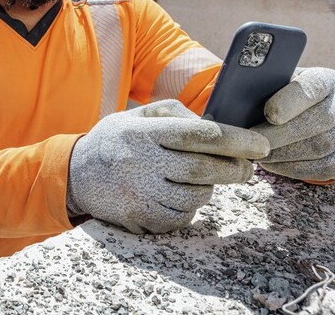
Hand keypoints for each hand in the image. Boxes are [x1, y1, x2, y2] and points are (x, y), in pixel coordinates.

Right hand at [67, 99, 269, 233]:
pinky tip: (184, 197)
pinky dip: (190, 209)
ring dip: (210, 190)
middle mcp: (140, 162)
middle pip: (201, 170)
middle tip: (248, 168)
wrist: (74, 173)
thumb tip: (215, 125)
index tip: (260, 146)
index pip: (199, 135)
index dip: (236, 140)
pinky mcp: (137, 218)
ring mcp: (138, 194)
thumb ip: (177, 114)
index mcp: (144, 132)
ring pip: (194, 198)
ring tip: (208, 180)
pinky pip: (178, 219)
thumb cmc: (116, 140)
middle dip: (234, 170)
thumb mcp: (139, 115)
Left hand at [255, 68, 334, 182]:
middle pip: (320, 121)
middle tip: (253, 142)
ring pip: (321, 147)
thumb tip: (241, 97)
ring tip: (258, 154)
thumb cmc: (281, 98)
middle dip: (282, 134)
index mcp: (328, 79)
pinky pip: (324, 168)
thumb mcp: (277, 85)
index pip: (314, 86)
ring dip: (285, 154)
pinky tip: (273, 164)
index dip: (292, 101)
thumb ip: (266, 88)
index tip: (269, 114)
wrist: (307, 116)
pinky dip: (293, 168)